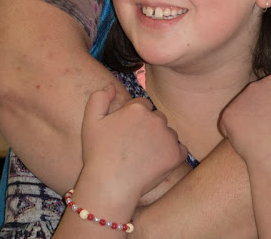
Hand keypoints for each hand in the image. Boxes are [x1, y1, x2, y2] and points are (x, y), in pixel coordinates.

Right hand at [79, 85, 187, 204]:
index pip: (142, 105)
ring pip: (167, 133)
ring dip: (160, 140)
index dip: (132, 118)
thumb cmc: (98, 154)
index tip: (125, 132)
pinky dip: (171, 154)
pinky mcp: (176, 155)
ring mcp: (168, 137)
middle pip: (156, 117)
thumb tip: (111, 85)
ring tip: (143, 156)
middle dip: (148, 127)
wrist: (110, 185)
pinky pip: (179, 149)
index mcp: (138, 108)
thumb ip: (99, 97)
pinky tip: (156, 163)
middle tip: (134, 146)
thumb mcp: (91, 121)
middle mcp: (156, 118)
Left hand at [219, 70, 270, 163]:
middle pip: (255, 96)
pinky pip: (228, 124)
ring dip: (248, 120)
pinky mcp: (228, 115)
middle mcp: (255, 86)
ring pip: (242, 109)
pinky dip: (235, 133)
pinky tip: (247, 142)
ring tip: (260, 137)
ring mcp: (240, 100)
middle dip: (260, 109)